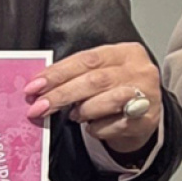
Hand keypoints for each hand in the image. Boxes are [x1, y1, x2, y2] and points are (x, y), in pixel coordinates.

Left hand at [26, 42, 163, 161]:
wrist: (147, 114)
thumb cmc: (118, 88)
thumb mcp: (103, 72)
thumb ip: (78, 74)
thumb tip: (41, 86)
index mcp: (126, 52)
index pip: (87, 59)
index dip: (59, 72)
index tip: (35, 85)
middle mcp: (139, 71)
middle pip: (95, 80)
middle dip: (62, 94)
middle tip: (39, 107)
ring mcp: (146, 95)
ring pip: (107, 101)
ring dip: (83, 111)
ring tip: (72, 116)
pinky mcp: (146, 120)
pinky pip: (114, 125)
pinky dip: (96, 128)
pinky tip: (90, 126)